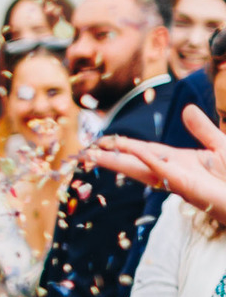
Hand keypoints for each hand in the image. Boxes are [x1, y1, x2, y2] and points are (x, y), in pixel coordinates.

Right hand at [90, 105, 225, 220]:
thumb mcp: (221, 144)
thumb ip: (203, 129)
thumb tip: (186, 109)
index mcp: (180, 162)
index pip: (145, 152)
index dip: (123, 146)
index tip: (102, 142)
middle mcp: (175, 173)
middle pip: (135, 164)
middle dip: (110, 159)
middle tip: (84, 154)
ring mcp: (179, 182)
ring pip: (143, 169)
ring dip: (118, 162)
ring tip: (94, 156)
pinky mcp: (189, 187)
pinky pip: (164, 171)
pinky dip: (147, 160)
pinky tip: (132, 150)